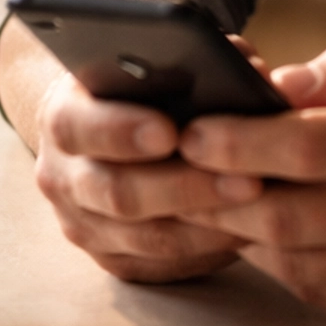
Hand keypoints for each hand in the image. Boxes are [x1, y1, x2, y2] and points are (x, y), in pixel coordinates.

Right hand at [0, 0, 260, 284]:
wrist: (105, 130)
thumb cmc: (145, 87)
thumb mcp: (159, 61)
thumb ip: (201, 59)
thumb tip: (252, 73)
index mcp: (64, 116)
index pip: (80, 126)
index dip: (122, 131)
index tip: (170, 131)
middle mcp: (62, 176)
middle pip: (118, 192)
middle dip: (187, 187)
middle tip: (249, 180)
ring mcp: (83, 225)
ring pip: (146, 238)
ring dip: (208, 226)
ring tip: (263, 208)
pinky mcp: (112, 260)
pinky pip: (163, 265)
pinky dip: (208, 250)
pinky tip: (249, 231)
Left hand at [180, 27, 325, 325]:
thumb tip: (278, 85)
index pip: (306, 148)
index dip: (239, 141)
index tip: (192, 129)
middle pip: (284, 212)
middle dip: (219, 191)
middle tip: (175, 167)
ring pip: (290, 258)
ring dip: (242, 227)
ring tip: (208, 194)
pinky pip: (316, 287)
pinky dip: (280, 257)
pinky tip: (264, 225)